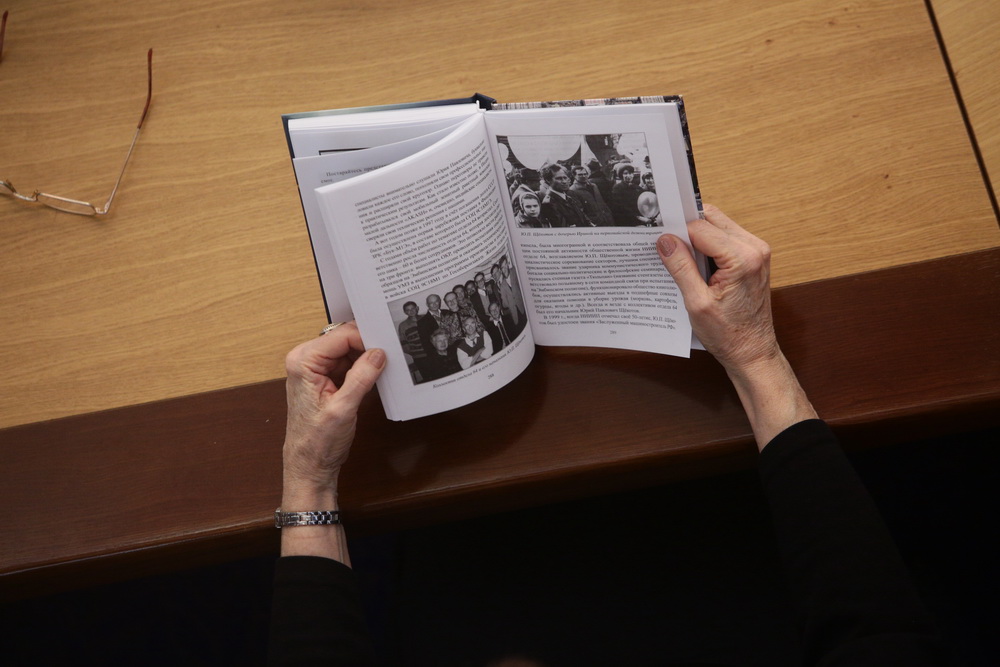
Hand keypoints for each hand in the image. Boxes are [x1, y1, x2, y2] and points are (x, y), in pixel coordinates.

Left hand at [283, 322, 384, 495]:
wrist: (310, 464)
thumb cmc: (316, 442)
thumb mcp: (343, 409)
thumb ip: (361, 377)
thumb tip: (378, 354)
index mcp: (303, 361)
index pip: (341, 335)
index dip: (366, 339)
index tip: (386, 347)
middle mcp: (306, 360)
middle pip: (344, 339)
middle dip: (367, 346)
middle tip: (389, 355)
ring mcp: (316, 369)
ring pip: (349, 350)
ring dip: (366, 358)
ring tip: (383, 369)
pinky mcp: (325, 378)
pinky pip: (348, 363)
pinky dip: (363, 368)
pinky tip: (374, 376)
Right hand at [655, 204, 777, 375]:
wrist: (752, 351)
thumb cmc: (729, 334)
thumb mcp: (696, 303)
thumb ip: (681, 267)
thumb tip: (665, 241)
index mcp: (742, 258)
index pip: (700, 227)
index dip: (677, 233)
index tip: (660, 242)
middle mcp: (754, 248)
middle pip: (711, 219)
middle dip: (687, 229)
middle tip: (667, 246)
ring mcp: (757, 251)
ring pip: (718, 226)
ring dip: (698, 237)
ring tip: (681, 258)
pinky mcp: (754, 257)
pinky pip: (726, 238)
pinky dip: (708, 244)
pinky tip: (696, 263)